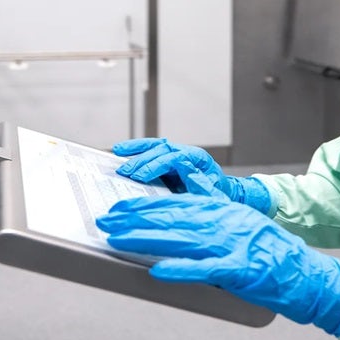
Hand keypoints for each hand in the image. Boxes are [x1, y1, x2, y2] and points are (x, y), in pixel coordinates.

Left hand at [96, 194, 339, 339]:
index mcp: (227, 209)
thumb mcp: (241, 231)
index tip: (118, 206)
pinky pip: (205, 268)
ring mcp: (235, 243)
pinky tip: (156, 269)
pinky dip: (180, 268)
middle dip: (135, 217)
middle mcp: (229, 220)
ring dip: (145, 237)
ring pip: (181, 236)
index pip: (177, 201)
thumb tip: (172, 229)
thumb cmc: (276, 259)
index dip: (144, 203)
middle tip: (106, 220)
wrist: (312, 278)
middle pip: (173, 214)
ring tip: (117, 238)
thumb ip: (210, 227)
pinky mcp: (242, 268)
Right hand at [113, 138, 271, 212]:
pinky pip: (151, 149)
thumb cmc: (217, 194)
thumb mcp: (212, 193)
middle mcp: (186, 152)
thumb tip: (186, 175)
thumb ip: (200, 185)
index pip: (174, 157)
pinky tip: (121, 150)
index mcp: (198, 158)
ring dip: (135, 149)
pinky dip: (136, 149)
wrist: (222, 192)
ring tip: (118, 154)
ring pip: (154, 145)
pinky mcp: (168, 157)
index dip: (156, 166)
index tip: (141, 176)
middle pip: (161, 150)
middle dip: (142, 160)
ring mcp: (177, 152)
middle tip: (125, 172)